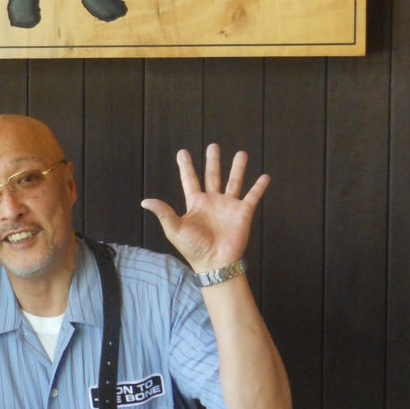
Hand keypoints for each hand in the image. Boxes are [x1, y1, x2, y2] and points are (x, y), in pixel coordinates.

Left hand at [140, 144, 268, 273]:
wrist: (215, 263)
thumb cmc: (193, 248)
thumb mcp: (174, 229)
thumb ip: (163, 213)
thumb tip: (144, 201)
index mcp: (195, 203)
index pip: (189, 180)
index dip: (185, 166)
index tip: (182, 152)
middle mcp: (212, 201)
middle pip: (212, 176)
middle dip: (213, 161)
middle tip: (213, 146)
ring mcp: (228, 206)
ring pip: (234, 181)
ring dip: (238, 168)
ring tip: (242, 153)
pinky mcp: (243, 213)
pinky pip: (252, 196)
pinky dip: (259, 187)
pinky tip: (265, 177)